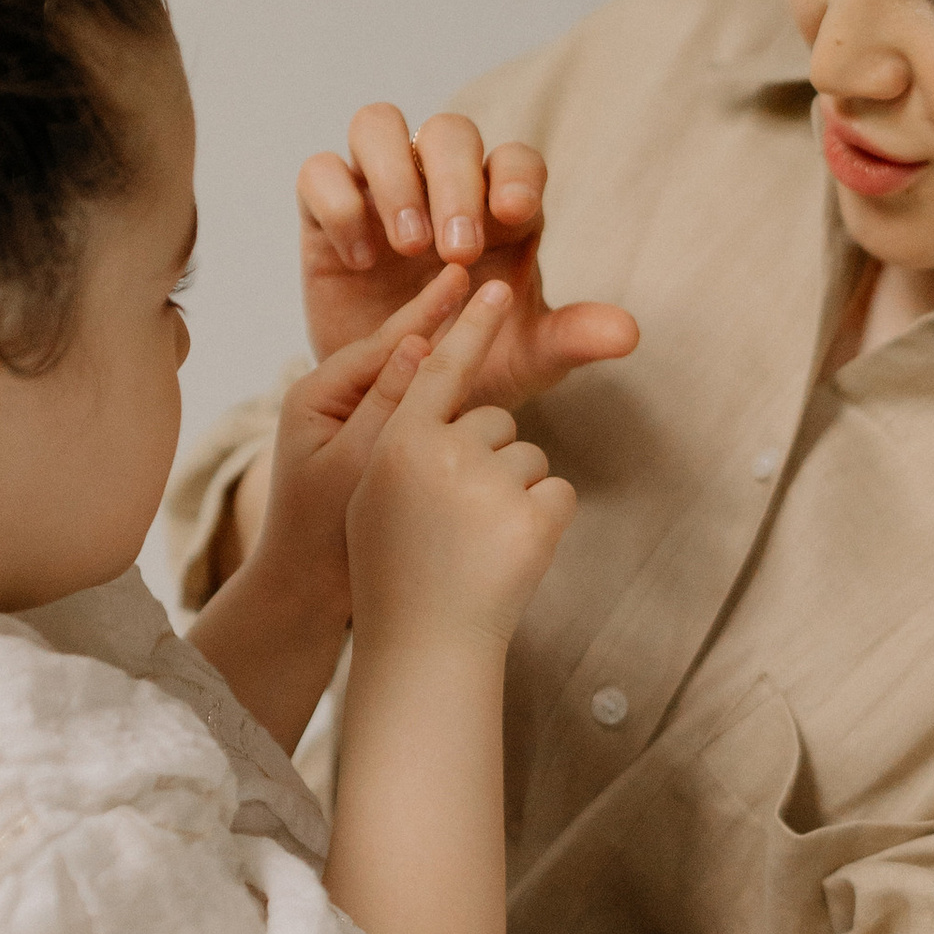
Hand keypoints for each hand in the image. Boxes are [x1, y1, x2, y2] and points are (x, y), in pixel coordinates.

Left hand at [250, 257, 471, 617]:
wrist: (304, 597)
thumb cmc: (320, 537)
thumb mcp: (354, 463)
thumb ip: (385, 406)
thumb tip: (417, 345)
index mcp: (316, 396)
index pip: (384, 343)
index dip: (428, 311)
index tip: (465, 277)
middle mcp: (330, 400)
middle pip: (395, 350)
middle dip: (434, 315)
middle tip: (474, 274)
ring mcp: (349, 423)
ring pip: (406, 377)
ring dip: (440, 346)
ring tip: (475, 307)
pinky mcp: (369, 448)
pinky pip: (411, 406)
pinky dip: (439, 388)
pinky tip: (468, 374)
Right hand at [298, 105, 637, 407]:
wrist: (392, 402)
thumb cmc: (468, 366)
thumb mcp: (524, 360)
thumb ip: (569, 340)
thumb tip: (628, 334)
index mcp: (500, 206)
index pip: (515, 161)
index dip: (516, 176)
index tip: (514, 215)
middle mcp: (441, 183)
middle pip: (449, 133)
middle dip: (456, 182)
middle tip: (456, 252)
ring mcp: (379, 191)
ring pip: (377, 127)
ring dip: (394, 176)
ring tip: (407, 244)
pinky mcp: (325, 213)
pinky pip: (320, 174)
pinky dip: (338, 205)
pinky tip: (358, 262)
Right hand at [345, 275, 574, 647]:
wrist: (422, 651)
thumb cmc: (392, 572)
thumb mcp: (375, 497)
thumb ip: (404, 437)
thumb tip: (431, 369)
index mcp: (397, 443)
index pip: (439, 367)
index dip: (468, 324)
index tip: (495, 283)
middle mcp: (442, 454)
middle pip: (495, 421)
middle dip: (489, 461)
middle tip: (459, 522)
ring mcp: (490, 487)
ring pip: (529, 458)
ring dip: (516, 496)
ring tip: (480, 546)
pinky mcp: (535, 520)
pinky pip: (558, 494)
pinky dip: (543, 524)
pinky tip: (510, 559)